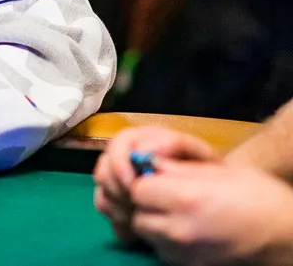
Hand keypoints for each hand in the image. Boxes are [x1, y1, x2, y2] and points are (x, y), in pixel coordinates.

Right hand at [93, 126, 219, 243]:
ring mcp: (121, 186)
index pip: (115, 147)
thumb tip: (146, 150)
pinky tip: (138, 234)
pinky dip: (121, 226)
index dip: (118, 165)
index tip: (131, 185)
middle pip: (103, 173)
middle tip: (133, 207)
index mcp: (140, 142)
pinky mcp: (124, 207)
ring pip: (102, 197)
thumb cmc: (208, 170)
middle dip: (115, 192)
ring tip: (137, 222)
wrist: (217, 193)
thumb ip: (174, 145)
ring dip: (117, 211)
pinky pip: (111, 218)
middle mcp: (125, 162)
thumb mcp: (198, 153)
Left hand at [130, 161, 292, 264]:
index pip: (137, 190)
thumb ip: (180, 168)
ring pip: (149, 236)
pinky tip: (189, 231)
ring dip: (156, 224)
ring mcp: (186, 253)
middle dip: (147, 205)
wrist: (288, 236)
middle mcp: (181, 230)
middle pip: (139, 215)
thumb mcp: (222, 171)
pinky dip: (169, 242)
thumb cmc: (261, 197)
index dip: (145, 182)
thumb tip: (150, 162)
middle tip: (166, 197)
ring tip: (179, 214)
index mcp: (187, 198)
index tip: (158, 179)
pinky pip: (165, 252)